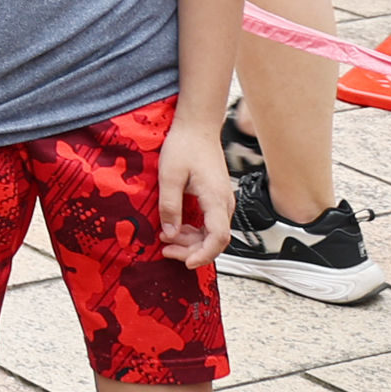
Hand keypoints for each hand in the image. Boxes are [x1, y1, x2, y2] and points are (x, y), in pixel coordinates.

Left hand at [156, 112, 233, 262]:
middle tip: (166, 250)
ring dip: (191, 241)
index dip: (204, 254)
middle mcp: (224, 203)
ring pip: (212, 233)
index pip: (218, 238)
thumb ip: (170, 205)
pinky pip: (209, 223)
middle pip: (215, 240)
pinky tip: (176, 228)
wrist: (197, 128)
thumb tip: (170, 233)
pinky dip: (194, 230)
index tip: (186, 263)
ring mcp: (222, 202)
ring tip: (166, 239)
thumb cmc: (184, 146)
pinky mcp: (216, 199)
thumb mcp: (169, 176)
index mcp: (216, 199)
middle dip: (192, 250)